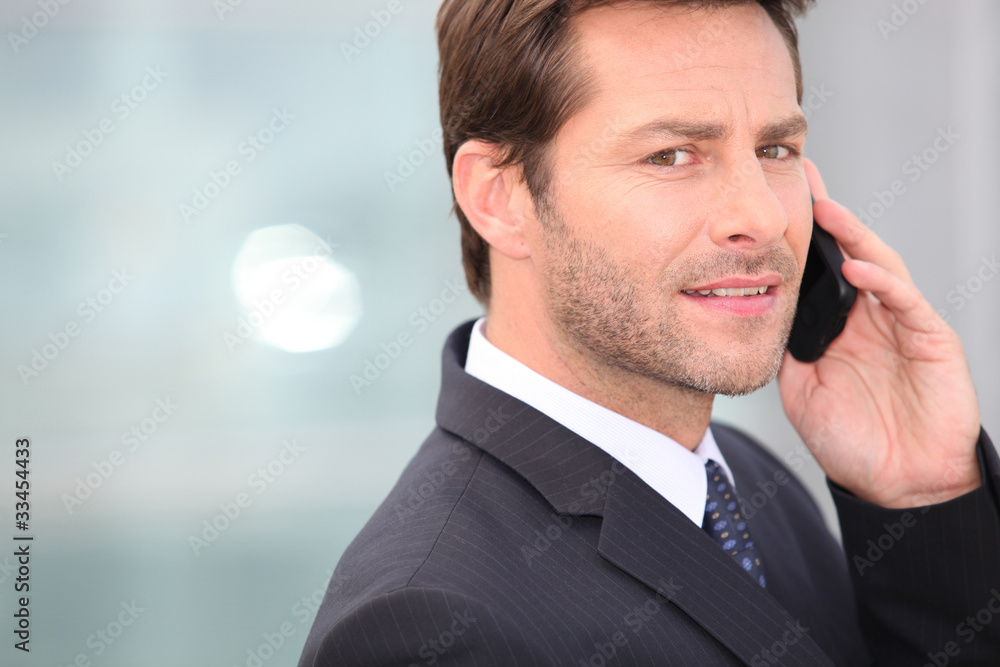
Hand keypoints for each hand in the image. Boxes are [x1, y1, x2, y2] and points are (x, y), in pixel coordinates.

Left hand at [778, 159, 980, 508]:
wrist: (898, 485)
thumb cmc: (853, 440)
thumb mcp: (800, 390)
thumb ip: (783, 351)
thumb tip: (753, 316)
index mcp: (841, 326)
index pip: (822, 271)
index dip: (802, 238)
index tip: (776, 204)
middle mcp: (871, 317)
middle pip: (851, 253)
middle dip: (828, 215)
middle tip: (803, 178)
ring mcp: (902, 325)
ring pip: (880, 266)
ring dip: (854, 236)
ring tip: (826, 208)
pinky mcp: (932, 341)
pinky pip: (907, 302)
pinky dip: (884, 281)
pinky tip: (858, 265)